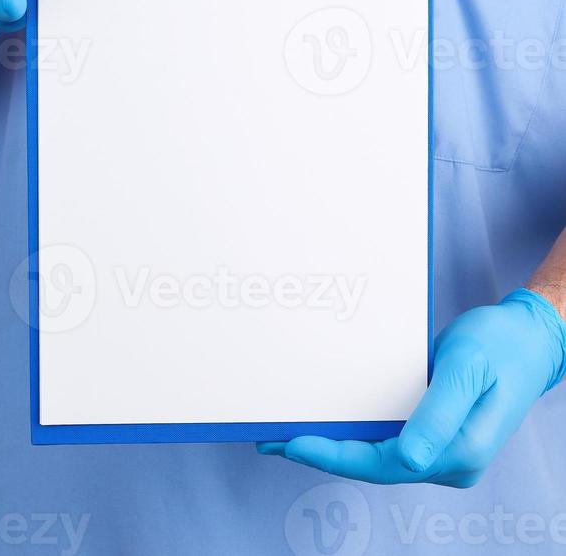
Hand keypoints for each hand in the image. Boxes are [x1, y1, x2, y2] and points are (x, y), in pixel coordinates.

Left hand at [258, 288, 565, 487]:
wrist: (530, 338)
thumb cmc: (501, 345)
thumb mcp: (467, 368)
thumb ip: (438, 414)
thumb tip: (408, 459)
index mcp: (460, 451)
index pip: (385, 465)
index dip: (336, 456)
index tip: (295, 442)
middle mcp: (452, 460)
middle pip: (377, 467)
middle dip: (326, 455)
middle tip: (275, 442)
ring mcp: (446, 450)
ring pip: (381, 457)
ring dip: (339, 447)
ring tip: (292, 434)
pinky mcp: (440, 434)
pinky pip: (392, 441)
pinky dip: (359, 434)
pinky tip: (335, 423)